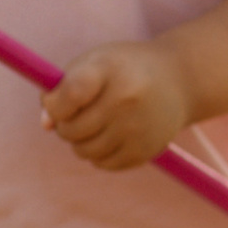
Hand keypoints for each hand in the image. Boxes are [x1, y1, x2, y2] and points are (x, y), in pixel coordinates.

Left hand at [43, 41, 193, 170]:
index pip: (68, 96)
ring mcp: (138, 127)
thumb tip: (46, 125)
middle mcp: (127, 99)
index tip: (58, 101)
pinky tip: (111, 136)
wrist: (181, 79)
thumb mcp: (94, 63)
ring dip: (81, 142)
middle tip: (78, 114)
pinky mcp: (147, 150)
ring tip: (95, 125)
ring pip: (84, 151)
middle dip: (65, 125)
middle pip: (71, 129)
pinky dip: (100, 154)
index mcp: (110, 70)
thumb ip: (61, 89)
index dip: (54, 105)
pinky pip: (104, 164)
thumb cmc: (125, 68)